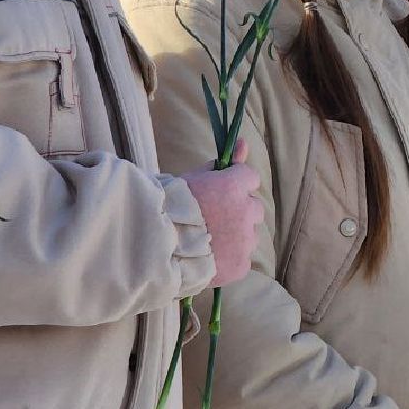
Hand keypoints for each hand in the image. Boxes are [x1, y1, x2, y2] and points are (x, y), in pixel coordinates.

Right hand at [182, 140, 263, 287]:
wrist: (155, 248)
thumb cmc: (170, 207)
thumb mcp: (194, 178)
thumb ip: (223, 164)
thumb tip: (244, 143)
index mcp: (234, 186)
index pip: (251, 178)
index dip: (236, 186)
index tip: (222, 194)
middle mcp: (245, 211)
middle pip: (254, 208)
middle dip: (239, 212)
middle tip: (213, 220)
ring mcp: (245, 240)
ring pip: (249, 235)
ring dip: (236, 237)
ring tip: (208, 242)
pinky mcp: (241, 265)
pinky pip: (242, 260)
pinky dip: (231, 260)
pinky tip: (210, 260)